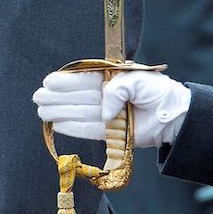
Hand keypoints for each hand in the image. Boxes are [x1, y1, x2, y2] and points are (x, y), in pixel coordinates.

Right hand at [33, 69, 190, 147]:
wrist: (175, 116)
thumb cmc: (159, 93)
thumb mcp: (138, 81)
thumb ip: (117, 91)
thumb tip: (104, 112)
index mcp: (112, 80)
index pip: (84, 80)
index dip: (66, 81)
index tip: (49, 82)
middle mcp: (107, 97)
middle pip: (77, 97)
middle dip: (57, 97)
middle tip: (37, 97)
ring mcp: (108, 116)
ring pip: (79, 113)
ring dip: (59, 112)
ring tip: (41, 111)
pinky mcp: (111, 133)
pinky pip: (88, 130)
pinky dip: (73, 128)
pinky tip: (56, 124)